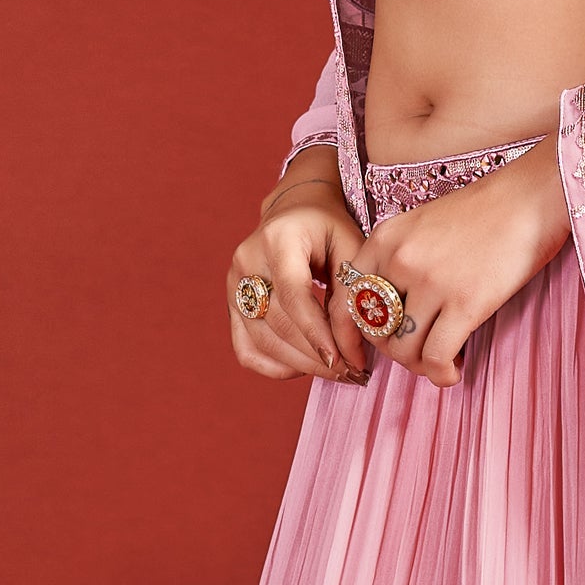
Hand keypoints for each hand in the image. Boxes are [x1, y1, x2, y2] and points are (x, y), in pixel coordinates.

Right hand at [228, 154, 370, 383]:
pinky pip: (246, 348)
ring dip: (301, 365)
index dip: (317, 333)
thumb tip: (350, 347)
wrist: (294, 210)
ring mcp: (234, 283)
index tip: (344, 361)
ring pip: (262, 341)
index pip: (293, 295)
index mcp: (279, 238)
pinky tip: (303, 366)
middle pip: (278, 323)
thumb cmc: (328, 229)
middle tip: (352, 374)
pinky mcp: (232, 303)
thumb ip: (350, 292)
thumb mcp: (350, 246)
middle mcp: (248, 260)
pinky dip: (274, 366)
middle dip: (316, 355)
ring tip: (336, 372)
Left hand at [361, 139, 571, 387]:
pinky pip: (435, 356)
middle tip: (416, 354)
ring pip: (404, 348)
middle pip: (375, 329)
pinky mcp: (465, 302)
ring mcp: (431, 281)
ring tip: (439, 362)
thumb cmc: (485, 213)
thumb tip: (392, 314)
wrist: (531, 197)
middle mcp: (400, 259)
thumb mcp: (423, 225)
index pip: (345, 297)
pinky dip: (440, 374)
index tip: (366, 351)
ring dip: (419, 366)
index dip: (350, 334)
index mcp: (385, 238)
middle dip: (394, 352)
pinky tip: (452, 373)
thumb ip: (400, 260)